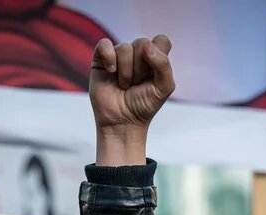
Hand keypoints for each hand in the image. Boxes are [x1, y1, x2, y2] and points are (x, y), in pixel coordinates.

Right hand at [89, 35, 173, 165]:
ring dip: (126, 71)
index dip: (158, 55)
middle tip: (137, 84)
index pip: (161, 40)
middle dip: (141, 68)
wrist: (122, 122)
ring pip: (125, 48)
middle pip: (143, 43)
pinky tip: (111, 71)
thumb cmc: (144, 105)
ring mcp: (119, 56)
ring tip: (125, 85)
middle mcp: (137, 54)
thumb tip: (146, 45)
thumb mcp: (164, 87)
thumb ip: (163, 64)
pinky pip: (104, 45)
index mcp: (154, 58)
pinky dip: (109, 58)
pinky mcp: (101, 60)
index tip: (154, 73)